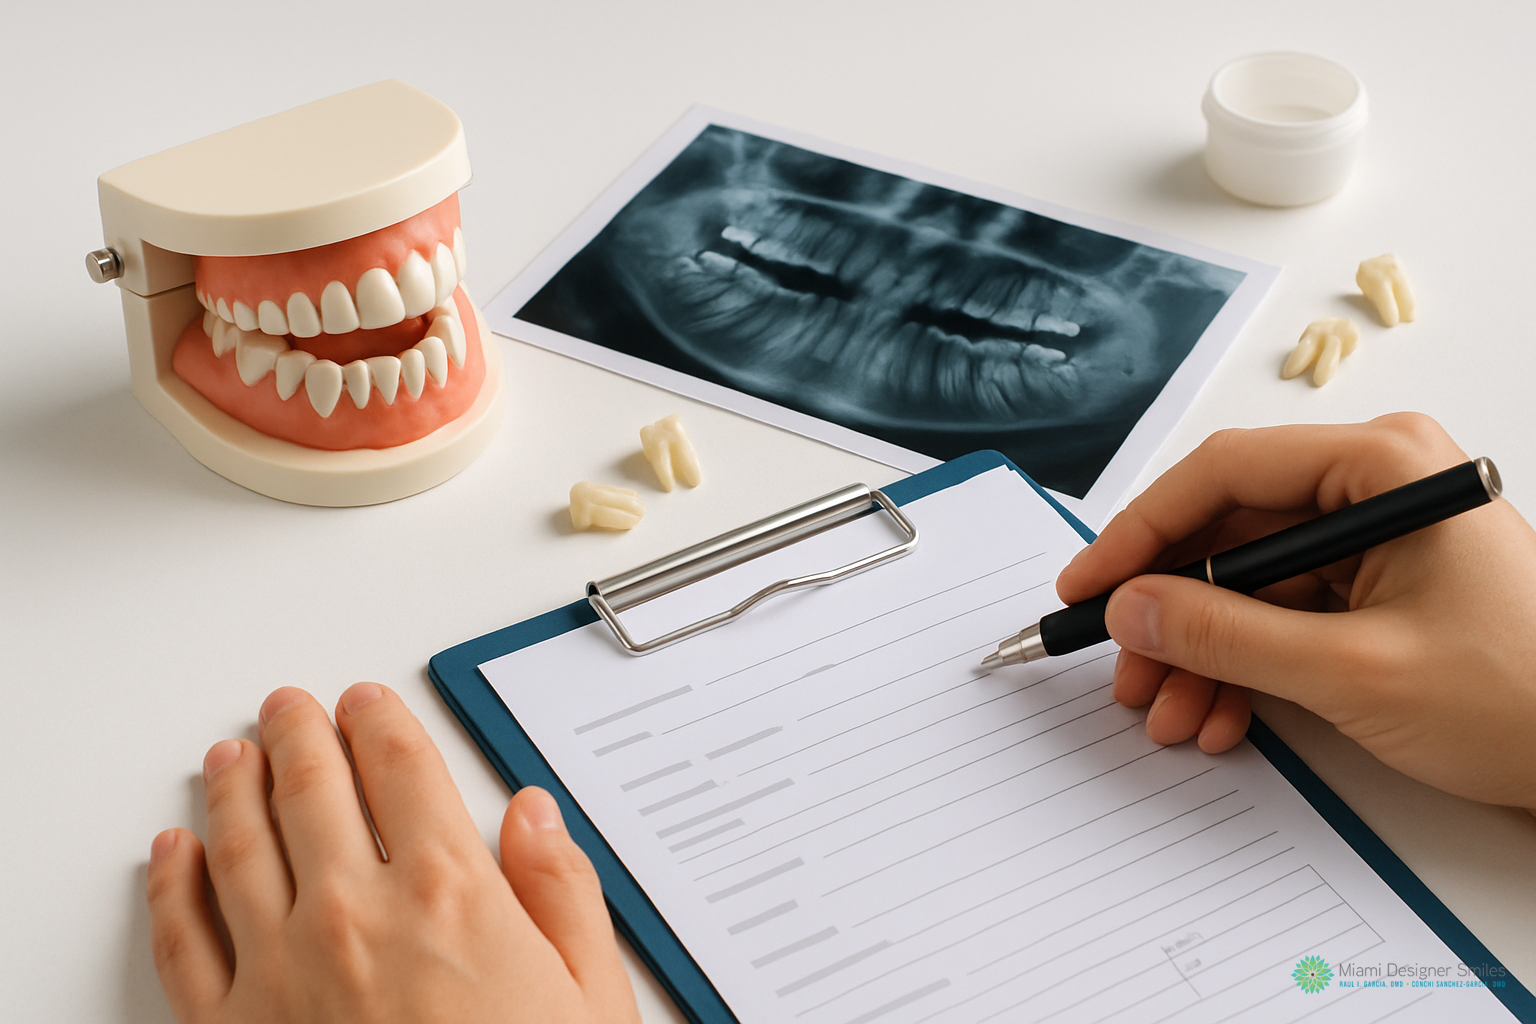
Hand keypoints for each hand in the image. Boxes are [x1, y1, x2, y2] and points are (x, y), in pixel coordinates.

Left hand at [146, 684, 638, 1023]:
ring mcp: (285, 971)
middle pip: (314, 789)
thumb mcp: (591, 997)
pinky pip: (186, 935)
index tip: (367, 702)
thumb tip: (534, 817)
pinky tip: (174, 852)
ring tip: (229, 754)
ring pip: (241, 843)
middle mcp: (359, 917)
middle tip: (289, 707)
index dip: (379, 720)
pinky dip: (173, 881)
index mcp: (452, 895)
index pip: (402, 768)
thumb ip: (562, 893)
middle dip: (299, 734)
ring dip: (232, 785)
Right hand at [1056, 413, 1535, 809]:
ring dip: (1199, 652)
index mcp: (1383, 467)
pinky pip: (1280, 615)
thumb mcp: (1354, 669)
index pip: (1223, 474)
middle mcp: (1374, 488)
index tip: (1087, 585)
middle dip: (1168, 611)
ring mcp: (1375, 540)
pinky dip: (1242, 667)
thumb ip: (1227, 635)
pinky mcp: (1376, 589)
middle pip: (1227, 532)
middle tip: (1123, 665)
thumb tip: (1132, 607)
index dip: (1139, 532)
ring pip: (1245, 583)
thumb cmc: (1525, 699)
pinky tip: (1218, 717)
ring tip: (1168, 712)